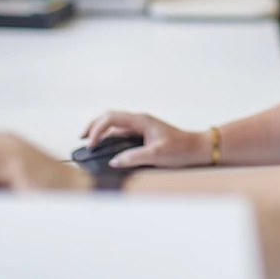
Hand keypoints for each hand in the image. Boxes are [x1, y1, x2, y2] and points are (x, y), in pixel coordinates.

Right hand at [81, 111, 210, 168]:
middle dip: (94, 125)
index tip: (90, 144)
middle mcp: (139, 121)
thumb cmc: (182, 149)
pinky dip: (110, 138)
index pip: (111, 118)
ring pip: (115, 124)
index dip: (97, 130)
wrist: (198, 149)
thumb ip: (133, 158)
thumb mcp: (156, 155)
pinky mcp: (143, 135)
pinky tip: (105, 147)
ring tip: (89, 141)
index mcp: (141, 120)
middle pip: (110, 117)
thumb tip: (114, 161)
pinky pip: (122, 133)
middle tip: (82, 137)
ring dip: (101, 130)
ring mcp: (141, 127)